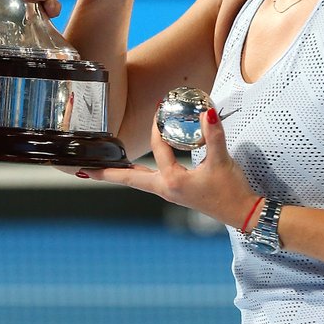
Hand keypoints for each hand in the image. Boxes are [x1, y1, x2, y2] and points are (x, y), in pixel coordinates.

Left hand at [77, 107, 258, 230]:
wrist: (244, 214)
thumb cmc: (232, 191)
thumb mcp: (222, 161)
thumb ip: (214, 135)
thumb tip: (207, 112)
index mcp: (172, 181)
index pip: (157, 148)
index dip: (157, 127)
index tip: (159, 109)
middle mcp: (165, 189)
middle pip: (127, 178)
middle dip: (104, 172)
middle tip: (79, 169)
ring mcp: (168, 193)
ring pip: (136, 180)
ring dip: (118, 172)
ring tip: (97, 168)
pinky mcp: (175, 193)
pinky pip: (148, 181)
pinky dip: (135, 174)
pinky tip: (132, 169)